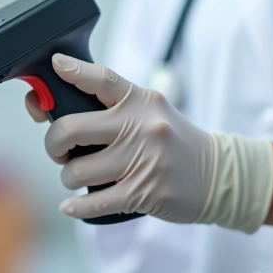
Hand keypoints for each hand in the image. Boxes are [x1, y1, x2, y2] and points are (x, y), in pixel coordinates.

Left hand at [26, 54, 272, 231]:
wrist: (219, 174)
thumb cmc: (172, 142)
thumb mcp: (151, 113)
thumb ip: (114, 108)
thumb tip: (60, 109)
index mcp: (142, 102)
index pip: (103, 79)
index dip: (75, 71)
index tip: (57, 65)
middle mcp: (141, 127)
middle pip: (71, 129)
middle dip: (54, 144)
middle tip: (59, 150)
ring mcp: (143, 160)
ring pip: (77, 171)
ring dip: (69, 177)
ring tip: (79, 177)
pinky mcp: (144, 192)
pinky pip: (95, 202)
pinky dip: (76, 206)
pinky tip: (71, 205)